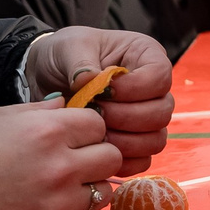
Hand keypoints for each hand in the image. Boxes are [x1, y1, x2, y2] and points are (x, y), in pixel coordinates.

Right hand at [0, 99, 122, 209]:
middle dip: (96, 155)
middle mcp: (60, 165)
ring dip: (88, 188)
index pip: (98, 123)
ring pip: (103, 191)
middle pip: (111, 156)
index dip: (87, 128)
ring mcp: (58, 203)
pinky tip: (55, 209)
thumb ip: (38, 111)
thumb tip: (66, 105)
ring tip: (62, 188)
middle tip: (75, 161)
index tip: (74, 136)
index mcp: (46, 131)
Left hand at [23, 27, 173, 173]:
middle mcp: (153, 88)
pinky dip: (122, 161)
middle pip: (162, 112)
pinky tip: (98, 151)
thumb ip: (80, 62)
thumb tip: (92, 80)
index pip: (160, 76)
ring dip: (124, 141)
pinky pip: (142, 161)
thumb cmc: (64, 56)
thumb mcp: (68, 48)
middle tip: (96, 112)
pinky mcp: (134, 142)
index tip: (104, 91)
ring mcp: (146, 117)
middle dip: (127, 117)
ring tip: (94, 132)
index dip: (136, 88)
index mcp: (145, 55)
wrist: (47, 79)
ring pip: (155, 139)